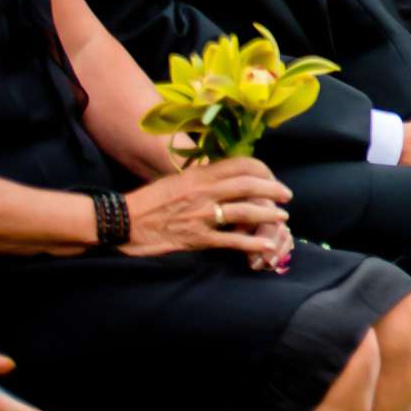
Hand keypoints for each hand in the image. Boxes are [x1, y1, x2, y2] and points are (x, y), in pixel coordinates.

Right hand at [123, 157, 292, 262]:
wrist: (123, 221)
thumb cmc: (150, 200)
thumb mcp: (179, 179)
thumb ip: (204, 177)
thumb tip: (229, 176)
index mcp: (200, 174)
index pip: (241, 164)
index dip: (262, 169)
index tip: (271, 176)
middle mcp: (204, 191)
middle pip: (249, 185)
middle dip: (273, 189)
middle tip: (286, 195)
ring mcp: (202, 215)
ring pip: (245, 211)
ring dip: (268, 214)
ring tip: (282, 217)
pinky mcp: (197, 237)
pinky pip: (231, 240)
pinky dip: (251, 243)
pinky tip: (266, 245)